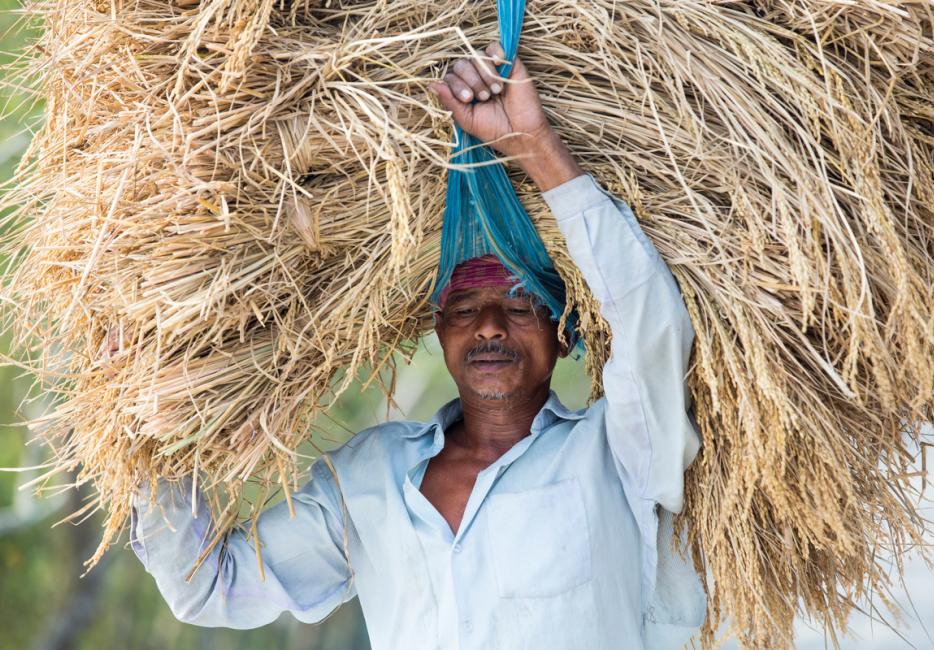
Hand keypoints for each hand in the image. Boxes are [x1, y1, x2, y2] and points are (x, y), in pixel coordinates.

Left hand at [429, 42, 582, 191]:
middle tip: (484, 97)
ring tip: (496, 92)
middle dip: (470, 80)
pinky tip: (500, 66)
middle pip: (461, 64)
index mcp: (465, 91)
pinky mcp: (509, 63)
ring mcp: (492, 69)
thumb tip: (431, 84)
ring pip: (477, 56)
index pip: (451, 76)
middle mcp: (476, 78)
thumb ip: (449, 102)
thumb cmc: (495, 130)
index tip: (468, 99)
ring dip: (484, 74)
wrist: (523, 133)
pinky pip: (494, 47)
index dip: (456, 84)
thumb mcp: (467, 119)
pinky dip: (494, 54)